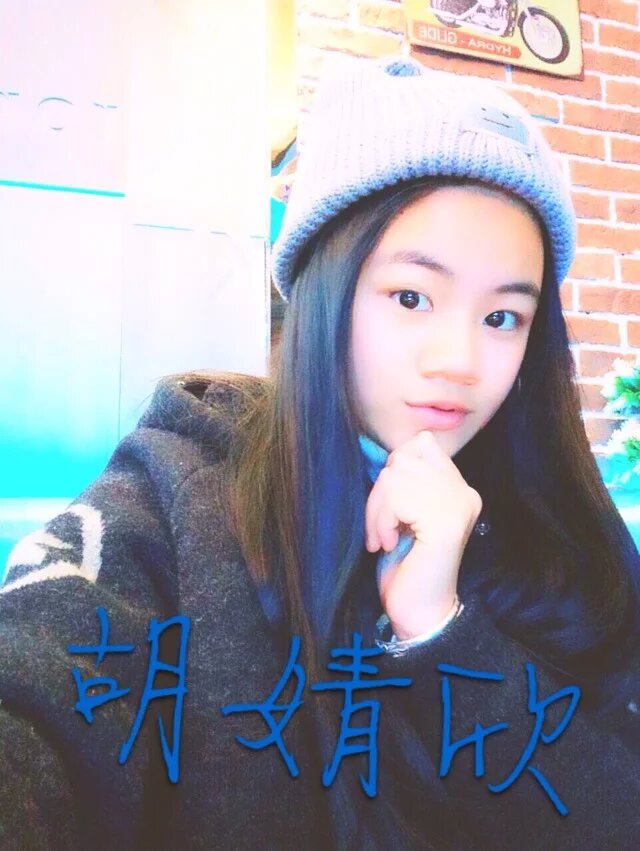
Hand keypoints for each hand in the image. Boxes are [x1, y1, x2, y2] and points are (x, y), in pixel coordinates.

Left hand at [364, 430, 481, 639]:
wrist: (420, 613)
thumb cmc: (405, 565)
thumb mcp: (404, 514)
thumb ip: (404, 482)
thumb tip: (383, 454)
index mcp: (459, 489)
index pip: (422, 443)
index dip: (395, 467)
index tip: (392, 505)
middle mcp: (464, 492)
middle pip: (403, 457)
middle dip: (380, 492)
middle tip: (381, 527)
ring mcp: (458, 505)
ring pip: (395, 474)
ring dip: (377, 509)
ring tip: (383, 538)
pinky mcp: (444, 522)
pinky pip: (397, 496)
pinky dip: (381, 520)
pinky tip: (388, 543)